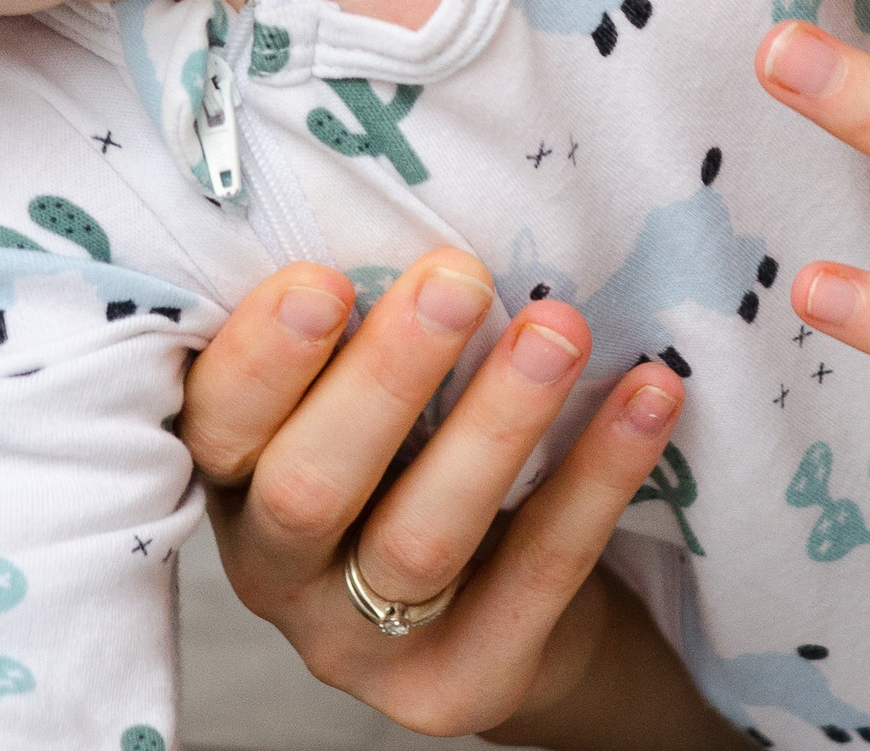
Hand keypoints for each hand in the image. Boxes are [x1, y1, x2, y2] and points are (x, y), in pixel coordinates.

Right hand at [177, 252, 728, 745]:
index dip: (261, 360)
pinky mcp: (465, 683)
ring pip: (423, 538)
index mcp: (241, 480)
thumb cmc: (417, 451)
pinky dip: (598, 476)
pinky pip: (539, 573)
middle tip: (460, 277)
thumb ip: (360, 319)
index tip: (323, 277)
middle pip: (310, 488)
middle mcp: (284, 573)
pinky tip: (650, 391)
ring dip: (497, 423)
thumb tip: (403, 187)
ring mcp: (367, 645)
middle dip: (385, 378)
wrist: (505, 609)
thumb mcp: (364, 389)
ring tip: (562, 327)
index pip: (219, 426)